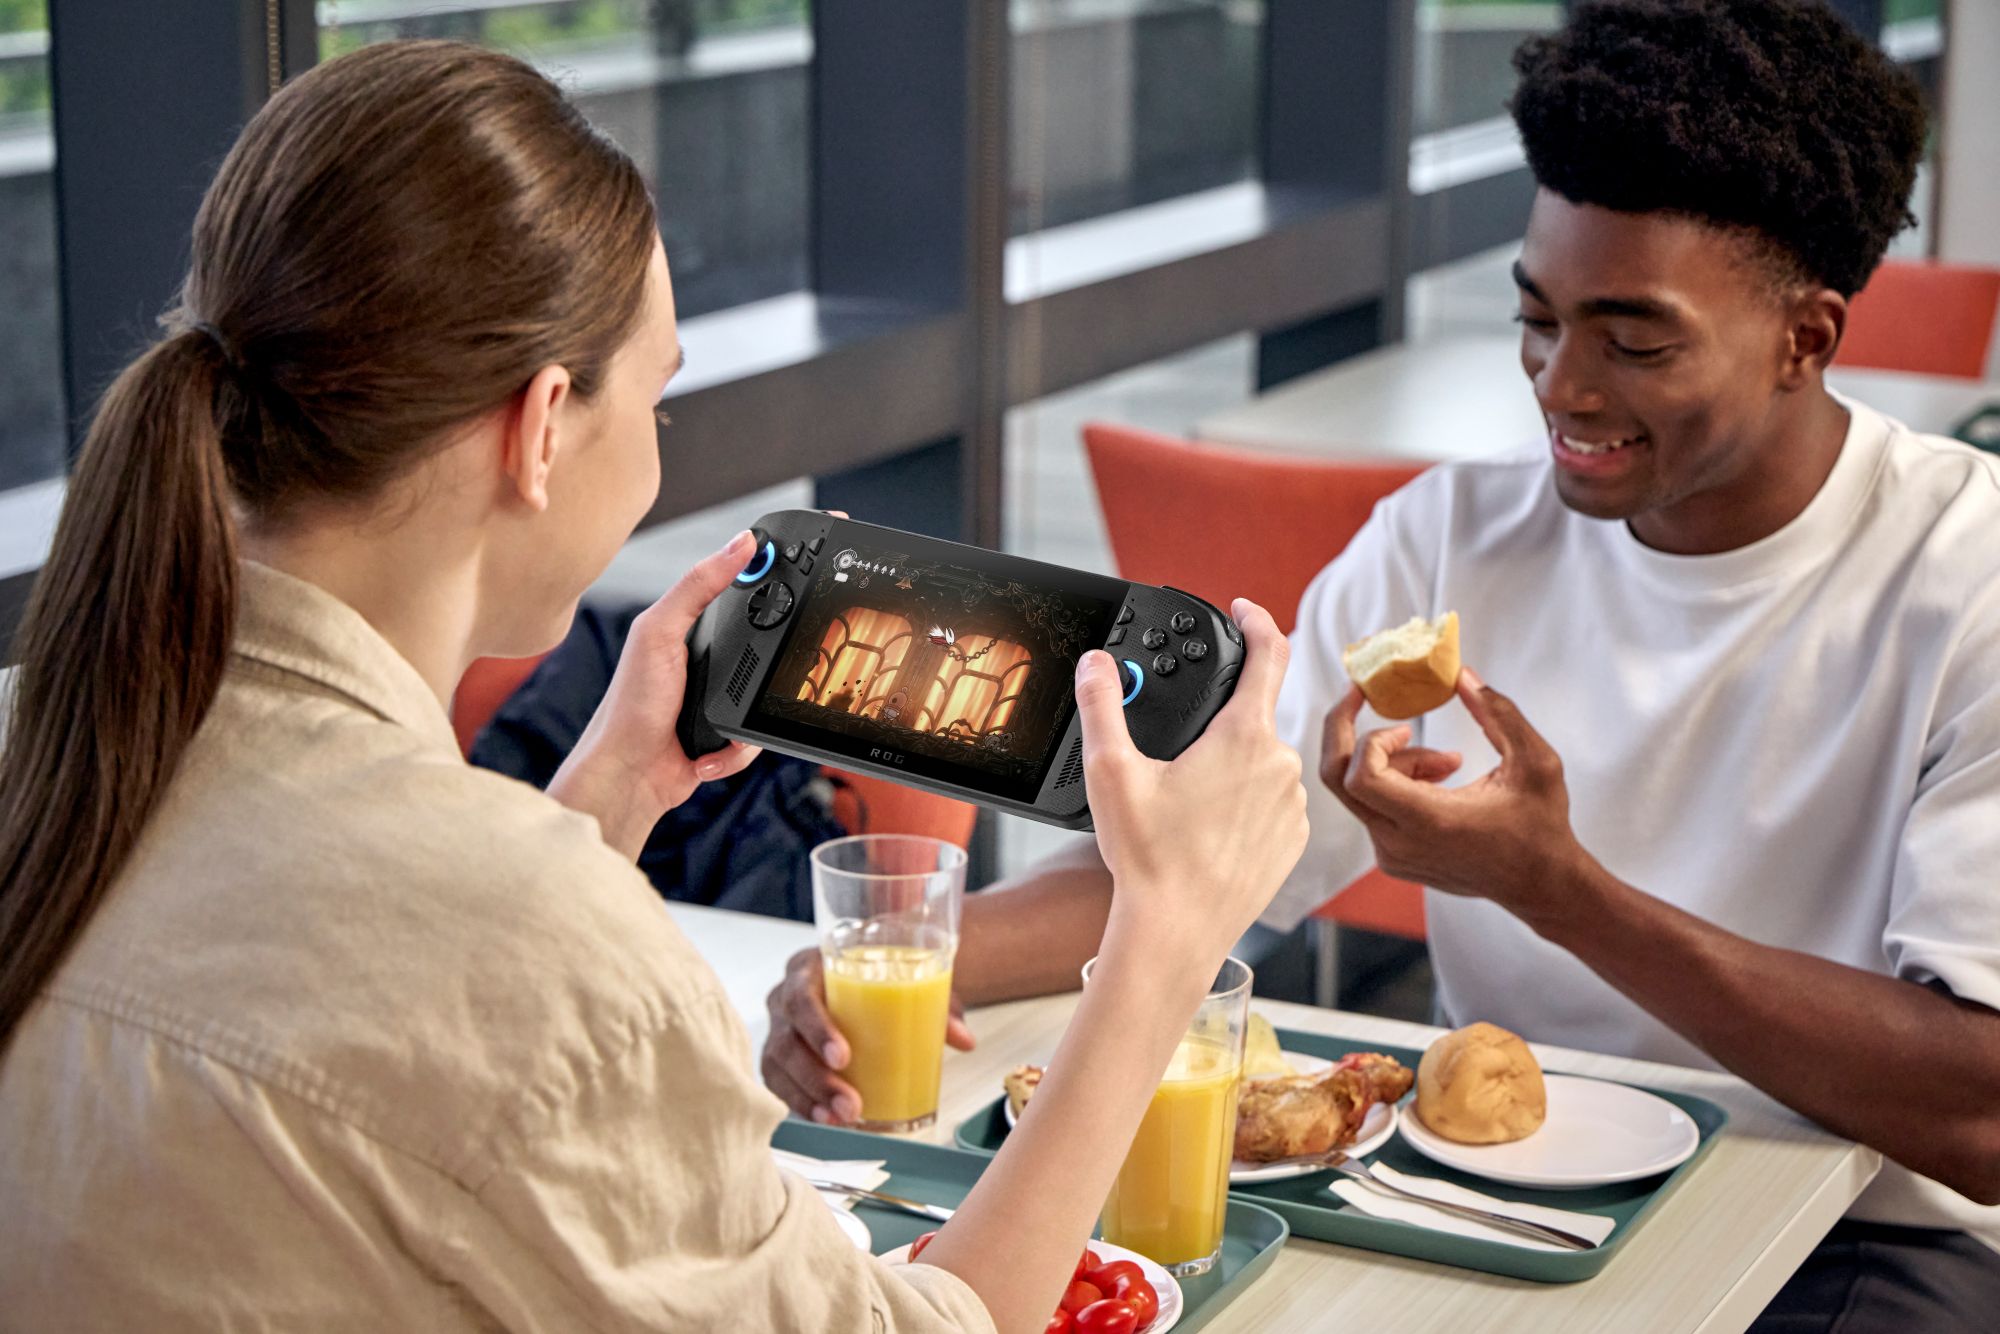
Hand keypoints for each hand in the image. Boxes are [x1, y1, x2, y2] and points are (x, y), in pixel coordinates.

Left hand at [548, 530, 763, 857]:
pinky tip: (711, 751)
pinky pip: (757, 738)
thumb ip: (699, 585)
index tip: (804, 558)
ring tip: (720, 722)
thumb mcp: (661, 631)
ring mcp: (719, 698)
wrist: (629, 775)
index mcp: (690, 625)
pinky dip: (737, 749)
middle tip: (764, 667)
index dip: (770, 572)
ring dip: (749, 716)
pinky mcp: (727, 734)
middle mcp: (707, 659)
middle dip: (771, 662)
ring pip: (768, 694)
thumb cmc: (631, 704)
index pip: (738, 587)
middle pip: (767, 644)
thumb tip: (742, 544)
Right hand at [761, 946, 975, 1122]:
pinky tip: (824, 1119)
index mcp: (810, 969)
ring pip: (778, 1066)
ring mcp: (778, 1028)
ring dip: (809, 1097)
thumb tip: (965, 1040)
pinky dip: (801, 1103)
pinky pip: (778, 1083)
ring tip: (842, 1118)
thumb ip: (935, 1005)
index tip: (844, 1057)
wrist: (858, 976)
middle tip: (851, 1104)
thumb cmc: (875, 979)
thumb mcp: (905, 982)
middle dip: (816, 1078)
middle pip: (786, 1039)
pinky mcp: (777, 1056)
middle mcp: (784, 997)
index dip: (817, 1028)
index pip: (801, 996)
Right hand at [1079, 599, 1308, 966]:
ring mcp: (1292, 804)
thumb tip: (1097, 664)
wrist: (1177, 932)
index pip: (1269, 653)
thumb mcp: (1111, 771)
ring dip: (1230, 767)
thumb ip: (1103, 705)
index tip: (1241, 611)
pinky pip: (1271, 802)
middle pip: (1252, 716)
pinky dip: (1243, 804)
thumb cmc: (1149, 858)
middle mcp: (1280, 764)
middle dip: (1216, 723)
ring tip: (1184, 806)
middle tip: (1172, 759)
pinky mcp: (1292, 839)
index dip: (1256, 621)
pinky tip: (1206, 831)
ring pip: (1262, 762)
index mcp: (1243, 736)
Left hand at [1319, 667, 1591, 924]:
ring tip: (1449, 762)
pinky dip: (1396, 783)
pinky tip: (1441, 782)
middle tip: (1362, 698)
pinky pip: (1373, 808)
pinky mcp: (1392, 859)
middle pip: (1337, 779)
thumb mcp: (1536, 762)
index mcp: (1429, 821)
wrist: (1541, 886)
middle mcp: (1398, 842)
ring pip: (1360, 790)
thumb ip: (1499, 714)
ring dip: (1393, 761)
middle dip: (1344, 731)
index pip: (1360, 775)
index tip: (1397, 717)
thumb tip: (1462, 676)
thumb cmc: (1542, 825)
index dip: (1368, 737)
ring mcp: (1391, 855)